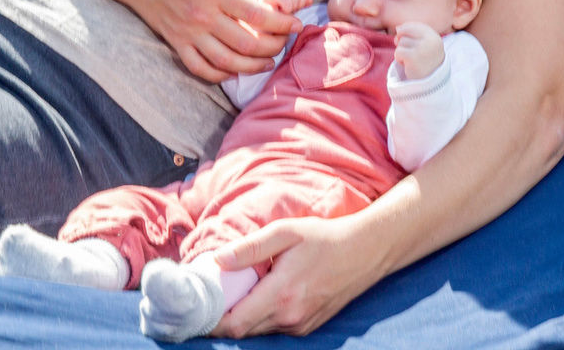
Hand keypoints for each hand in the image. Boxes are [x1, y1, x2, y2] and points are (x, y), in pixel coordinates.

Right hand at [111, 0, 302, 82]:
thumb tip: (262, 3)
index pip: (256, 14)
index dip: (282, 22)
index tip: (295, 23)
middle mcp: (200, 15)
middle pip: (247, 42)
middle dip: (273, 45)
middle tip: (285, 41)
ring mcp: (186, 32)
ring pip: (228, 60)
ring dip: (253, 65)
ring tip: (269, 60)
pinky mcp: (174, 42)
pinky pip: (201, 68)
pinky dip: (221, 74)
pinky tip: (236, 68)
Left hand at [211, 216, 384, 337]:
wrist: (365, 251)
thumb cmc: (324, 238)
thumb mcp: (285, 232)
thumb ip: (249, 248)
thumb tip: (217, 261)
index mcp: (282, 295)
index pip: (235, 324)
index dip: (212, 321)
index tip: (198, 307)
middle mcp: (291, 316)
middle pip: (243, 332)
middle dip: (222, 318)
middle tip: (208, 298)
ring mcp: (301, 324)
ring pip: (258, 331)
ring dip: (242, 317)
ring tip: (232, 293)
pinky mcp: (308, 325)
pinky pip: (275, 328)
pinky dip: (260, 317)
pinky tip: (259, 295)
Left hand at [392, 22, 442, 79]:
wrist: (429, 83)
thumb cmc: (424, 62)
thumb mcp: (423, 45)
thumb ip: (412, 34)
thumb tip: (398, 28)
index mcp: (434, 36)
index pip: (414, 25)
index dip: (406, 32)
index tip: (409, 44)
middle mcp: (430, 40)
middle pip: (405, 32)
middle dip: (403, 42)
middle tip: (410, 54)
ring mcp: (422, 48)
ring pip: (400, 42)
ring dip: (402, 52)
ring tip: (410, 60)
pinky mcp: (413, 57)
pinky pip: (398, 52)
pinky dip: (399, 59)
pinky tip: (407, 65)